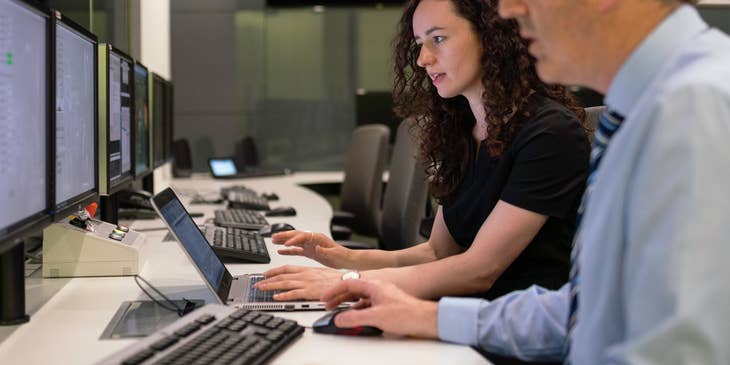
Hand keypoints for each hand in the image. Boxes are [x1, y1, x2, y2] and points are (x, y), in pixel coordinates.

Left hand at [255, 265, 341, 300]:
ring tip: (261, 289)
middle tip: (258, 283)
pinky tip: (275, 298)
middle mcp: (304, 275)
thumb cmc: (336, 279)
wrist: (346, 281)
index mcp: (306, 269)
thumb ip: (309, 275)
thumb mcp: (320, 273)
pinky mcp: (309, 292)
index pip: (286, 268)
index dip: (274, 271)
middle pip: (281, 276)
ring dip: (270, 286)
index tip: (265, 274)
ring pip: (284, 284)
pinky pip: (293, 294)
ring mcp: (306, 283)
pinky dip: (283, 295)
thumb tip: (302, 279)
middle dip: (268, 280)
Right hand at [271, 230, 350, 267]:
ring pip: (294, 241)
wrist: (347, 260)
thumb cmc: (342, 256)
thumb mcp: (334, 253)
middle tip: (273, 237)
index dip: (293, 239)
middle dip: (284, 235)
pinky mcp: (310, 252)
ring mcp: (310, 245)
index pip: (303, 236)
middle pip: (296, 235)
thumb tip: (317, 247)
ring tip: (273, 241)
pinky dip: (288, 250)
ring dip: (283, 241)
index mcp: (318, 238)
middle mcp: (313, 240)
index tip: (285, 244)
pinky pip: (296, 250)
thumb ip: (325, 250)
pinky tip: (280, 251)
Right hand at [321, 279, 438, 338]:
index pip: (347, 284)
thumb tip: (340, 319)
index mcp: (373, 285)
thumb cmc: (407, 313)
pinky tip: (357, 317)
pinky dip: (359, 309)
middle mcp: (378, 288)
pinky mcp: (388, 304)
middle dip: (339, 297)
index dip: (333, 291)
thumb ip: (354, 318)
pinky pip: (368, 304)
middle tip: (328, 305)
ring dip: (348, 304)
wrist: (425, 319)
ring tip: (340, 312)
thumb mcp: (375, 317)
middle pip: (353, 290)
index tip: (324, 298)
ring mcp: (383, 296)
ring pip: (360, 298)